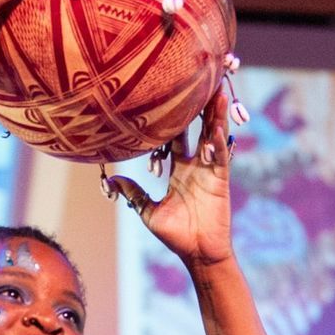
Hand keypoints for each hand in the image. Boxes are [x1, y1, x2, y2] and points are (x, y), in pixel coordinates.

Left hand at [104, 87, 235, 267]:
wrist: (197, 253)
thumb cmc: (175, 235)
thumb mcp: (148, 211)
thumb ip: (134, 192)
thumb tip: (112, 178)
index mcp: (179, 170)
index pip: (175, 137)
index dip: (173, 118)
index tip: (170, 96)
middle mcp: (195, 165)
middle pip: (198, 129)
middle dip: (199, 107)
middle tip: (199, 81)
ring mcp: (210, 171)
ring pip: (213, 136)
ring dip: (215, 114)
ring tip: (217, 89)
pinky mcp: (220, 180)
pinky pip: (221, 155)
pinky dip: (220, 139)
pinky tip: (219, 122)